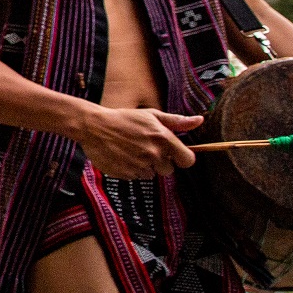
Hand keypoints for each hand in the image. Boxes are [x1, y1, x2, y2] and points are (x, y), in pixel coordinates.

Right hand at [75, 105, 202, 178]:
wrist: (93, 126)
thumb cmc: (124, 118)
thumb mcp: (151, 115)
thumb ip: (177, 121)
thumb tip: (199, 120)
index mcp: (163, 139)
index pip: (187, 160)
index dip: (181, 158)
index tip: (174, 155)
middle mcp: (153, 154)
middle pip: (168, 170)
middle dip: (160, 162)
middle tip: (145, 149)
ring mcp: (139, 165)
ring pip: (151, 174)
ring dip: (145, 166)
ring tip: (131, 151)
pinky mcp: (126, 173)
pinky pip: (135, 177)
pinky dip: (131, 169)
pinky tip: (122, 156)